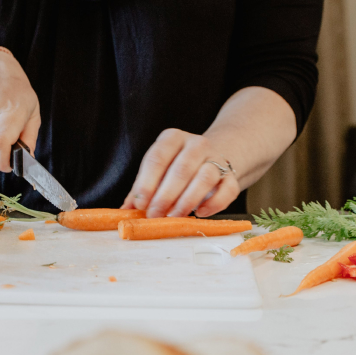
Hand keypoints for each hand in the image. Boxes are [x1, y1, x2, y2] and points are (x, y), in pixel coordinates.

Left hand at [122, 129, 240, 217]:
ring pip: (205, 177)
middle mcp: (196, 144)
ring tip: (174, 216)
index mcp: (172, 138)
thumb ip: (140, 190)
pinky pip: (227, 190)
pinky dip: (214, 204)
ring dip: (187, 200)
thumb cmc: (176, 168)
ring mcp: (216, 158)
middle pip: (181, 169)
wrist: (211, 159)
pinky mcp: (231, 176)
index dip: (147, 182)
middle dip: (165, 196)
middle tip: (154, 214)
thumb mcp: (157, 172)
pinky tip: (200, 213)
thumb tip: (124, 211)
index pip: (157, 157)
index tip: (140, 203)